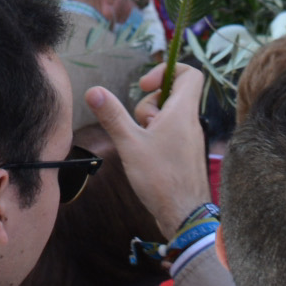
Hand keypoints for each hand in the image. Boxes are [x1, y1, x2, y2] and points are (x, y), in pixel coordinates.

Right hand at [91, 59, 212, 231]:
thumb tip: (94, 91)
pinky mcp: (185, 154)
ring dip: (150, 125)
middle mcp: (191, 121)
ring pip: (168, 117)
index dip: (167, 70)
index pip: (190, 73)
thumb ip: (113, 116)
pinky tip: (147, 158)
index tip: (144, 86)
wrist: (184, 216)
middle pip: (171, 95)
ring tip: (144, 147)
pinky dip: (156, 139)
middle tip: (141, 127)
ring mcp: (189, 138)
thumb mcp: (130, 144)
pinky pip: (170, 134)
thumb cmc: (160, 179)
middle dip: (148, 106)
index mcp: (183, 112)